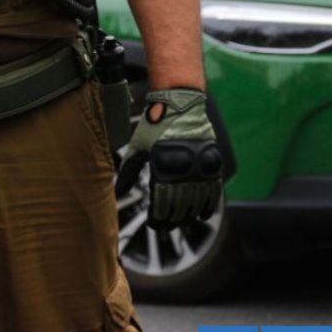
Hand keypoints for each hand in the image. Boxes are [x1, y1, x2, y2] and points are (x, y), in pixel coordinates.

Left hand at [115, 89, 223, 229]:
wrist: (179, 104)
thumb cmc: (154, 125)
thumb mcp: (137, 147)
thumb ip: (129, 172)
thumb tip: (117, 192)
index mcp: (162, 166)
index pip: (161, 202)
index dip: (158, 217)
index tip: (154, 224)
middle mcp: (183, 168)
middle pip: (179, 205)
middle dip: (172, 219)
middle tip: (166, 226)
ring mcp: (200, 165)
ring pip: (197, 200)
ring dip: (189, 215)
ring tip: (181, 222)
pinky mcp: (212, 162)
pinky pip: (214, 190)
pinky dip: (209, 204)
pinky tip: (203, 214)